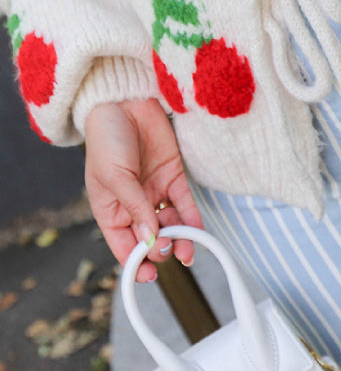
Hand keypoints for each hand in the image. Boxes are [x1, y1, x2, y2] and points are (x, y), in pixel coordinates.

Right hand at [85, 98, 203, 281]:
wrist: (124, 100)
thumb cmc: (107, 138)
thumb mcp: (114, 176)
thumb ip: (135, 207)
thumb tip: (149, 239)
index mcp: (110, 210)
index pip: (124, 247)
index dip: (136, 264)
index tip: (150, 275)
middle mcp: (134, 205)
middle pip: (150, 238)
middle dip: (160, 249)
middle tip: (168, 249)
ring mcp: (155, 190)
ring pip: (170, 224)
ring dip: (180, 239)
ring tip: (187, 249)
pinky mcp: (173, 175)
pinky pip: (185, 202)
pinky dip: (192, 218)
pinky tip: (198, 231)